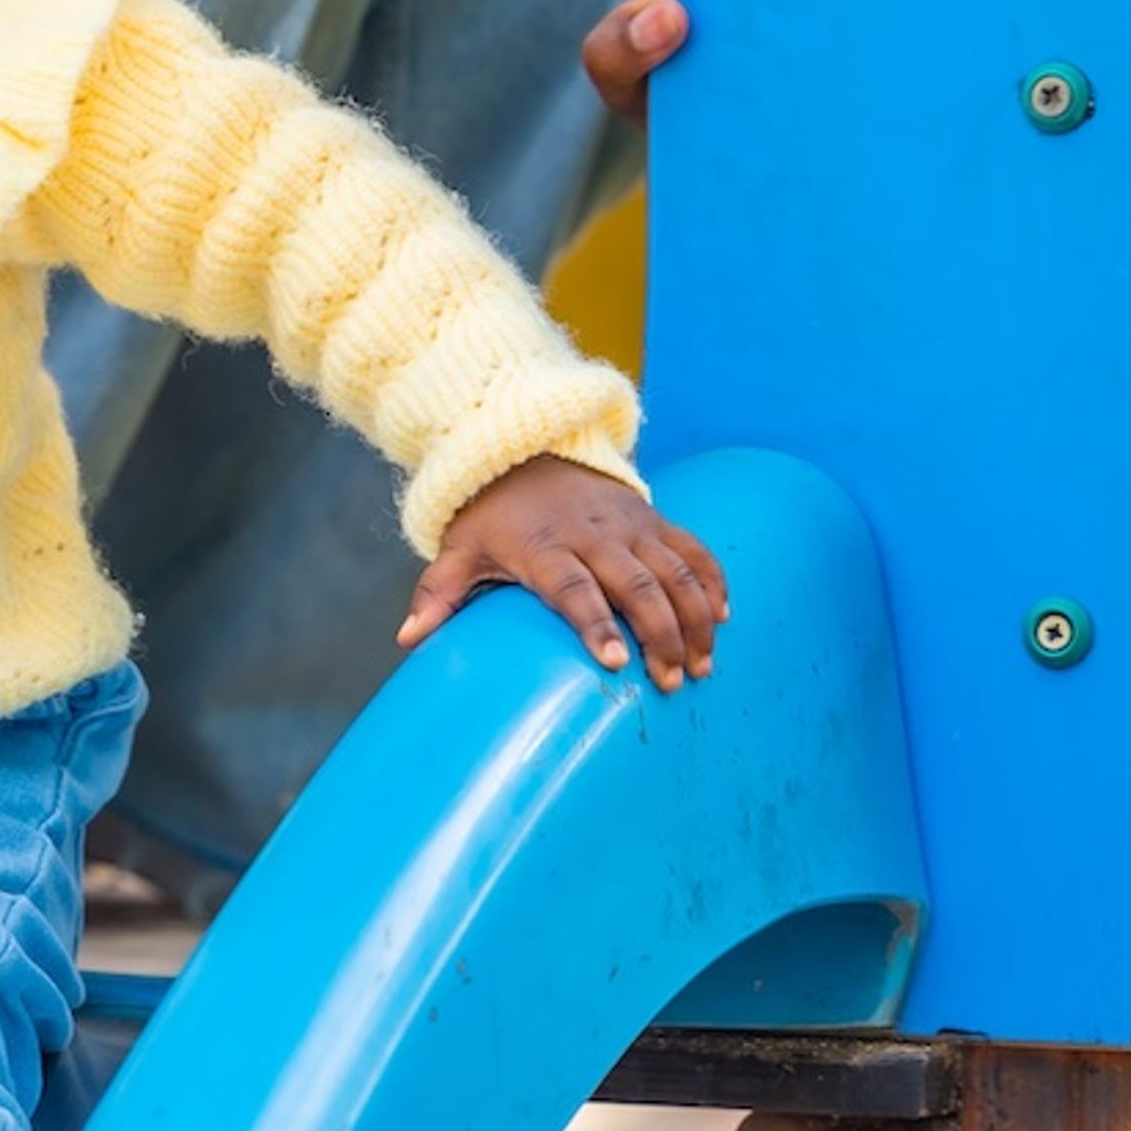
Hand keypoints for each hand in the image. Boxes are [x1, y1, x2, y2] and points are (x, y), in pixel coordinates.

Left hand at [398, 454, 728, 691]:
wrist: (525, 448)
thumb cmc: (491, 514)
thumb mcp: (460, 548)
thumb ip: (439, 593)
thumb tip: (408, 638)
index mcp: (543, 546)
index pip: (573, 588)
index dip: (595, 624)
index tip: (614, 663)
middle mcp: (592, 533)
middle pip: (636, 585)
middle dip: (659, 634)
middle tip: (671, 681)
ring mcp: (629, 524)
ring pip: (674, 571)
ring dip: (694, 618)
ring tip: (702, 664)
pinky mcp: (653, 517)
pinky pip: (692, 548)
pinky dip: (712, 581)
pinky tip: (723, 618)